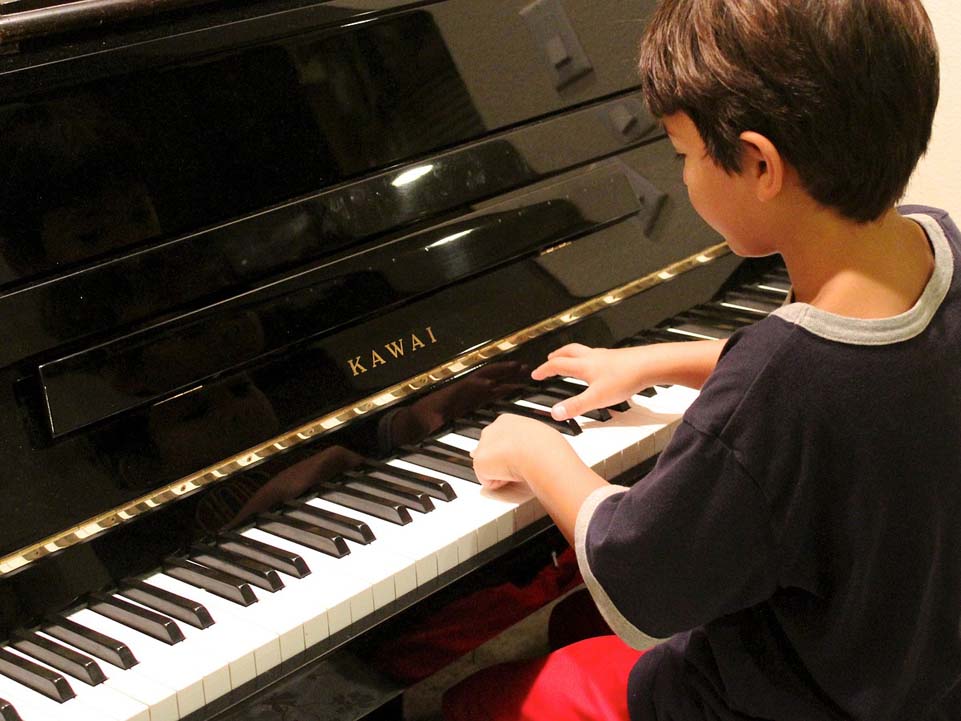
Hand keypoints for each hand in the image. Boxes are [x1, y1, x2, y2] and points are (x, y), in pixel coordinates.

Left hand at [470, 414, 567, 490]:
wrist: (540, 453)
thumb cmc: (546, 446)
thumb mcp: (539, 437)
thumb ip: (524, 441)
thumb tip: (517, 449)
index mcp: (507, 421)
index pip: (499, 438)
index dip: (507, 452)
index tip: (519, 458)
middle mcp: (492, 430)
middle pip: (490, 452)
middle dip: (500, 462)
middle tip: (520, 466)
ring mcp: (483, 445)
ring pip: (490, 467)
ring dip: (502, 472)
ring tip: (519, 469)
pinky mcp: (479, 461)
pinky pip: (488, 480)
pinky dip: (499, 483)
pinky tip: (512, 475)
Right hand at [531, 340, 724, 420]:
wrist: (651, 364)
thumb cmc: (626, 378)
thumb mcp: (597, 398)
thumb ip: (575, 406)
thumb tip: (554, 413)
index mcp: (583, 365)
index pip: (557, 365)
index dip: (544, 370)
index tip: (536, 374)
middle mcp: (592, 357)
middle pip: (569, 352)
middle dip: (557, 356)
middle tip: (550, 359)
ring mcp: (606, 356)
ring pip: (583, 351)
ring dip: (572, 355)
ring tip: (571, 360)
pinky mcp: (619, 358)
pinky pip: (598, 355)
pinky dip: (590, 358)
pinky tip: (598, 367)